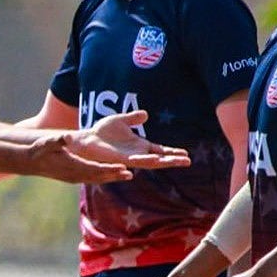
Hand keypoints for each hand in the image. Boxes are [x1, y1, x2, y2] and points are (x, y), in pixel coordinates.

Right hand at [25, 134, 132, 183]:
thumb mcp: (47, 143)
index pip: (94, 169)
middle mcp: (74, 175)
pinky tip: (111, 175)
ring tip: (126, 176)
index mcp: (71, 166)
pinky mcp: (73, 178)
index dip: (109, 169)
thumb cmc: (40, 150)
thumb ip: (58, 140)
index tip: (121, 168)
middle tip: (130, 175)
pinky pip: (91, 179)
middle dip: (114, 176)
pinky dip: (102, 177)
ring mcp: (73, 178)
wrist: (30, 162)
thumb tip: (67, 135)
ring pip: (96, 179)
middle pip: (98, 177)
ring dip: (111, 178)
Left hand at [74, 111, 190, 169]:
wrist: (87, 139)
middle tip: (188, 161)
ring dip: (164, 162)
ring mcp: (130, 158)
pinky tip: (155, 161)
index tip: (186, 154)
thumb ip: (133, 119)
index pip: (160, 151)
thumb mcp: (121, 121)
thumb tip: (145, 114)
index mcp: (140, 146)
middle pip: (160, 159)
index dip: (172, 152)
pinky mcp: (121, 159)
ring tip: (178, 162)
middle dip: (174, 160)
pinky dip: (146, 161)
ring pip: (151, 162)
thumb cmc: (102, 132)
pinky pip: (136, 161)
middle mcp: (138, 154)